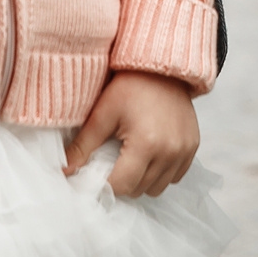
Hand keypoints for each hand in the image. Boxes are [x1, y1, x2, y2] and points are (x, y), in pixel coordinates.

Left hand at [65, 71, 198, 197]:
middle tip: (112, 163)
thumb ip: (83, 146)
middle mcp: (170, 151)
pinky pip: (174, 176)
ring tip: (131, 158)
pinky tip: (150, 154)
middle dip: (122, 182)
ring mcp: (184, 151)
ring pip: (157, 188)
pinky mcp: (193, 147)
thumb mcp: (103, 113)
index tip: (95, 175)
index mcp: (146, 143)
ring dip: (142, 180)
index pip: (121, 185)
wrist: (162, 66)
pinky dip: (160, 172)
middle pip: (139, 190)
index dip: (103, 184)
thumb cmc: (131, 85)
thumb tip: (64, 171)